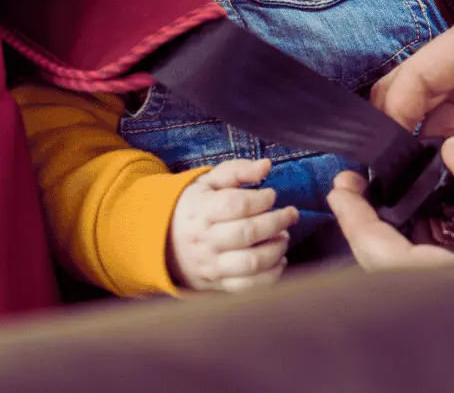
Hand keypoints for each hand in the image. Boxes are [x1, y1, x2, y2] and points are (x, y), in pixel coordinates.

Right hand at [168, 159, 298, 292]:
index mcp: (201, 211)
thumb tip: (266, 166)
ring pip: (251, 262)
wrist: (163, 243)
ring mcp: (212, 265)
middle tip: (290, 214)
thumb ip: (237, 171)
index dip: (261, 199)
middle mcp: (205, 240)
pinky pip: (248, 286)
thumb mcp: (208, 183)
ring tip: (284, 236)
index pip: (236, 205)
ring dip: (277, 249)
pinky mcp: (218, 284)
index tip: (271, 195)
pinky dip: (271, 275)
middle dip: (277, 222)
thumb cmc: (195, 208)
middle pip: (248, 233)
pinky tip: (279, 259)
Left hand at [328, 138, 453, 300]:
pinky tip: (428, 222)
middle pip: (397, 277)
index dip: (361, 224)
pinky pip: (446, 283)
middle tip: (353, 189)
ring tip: (383, 198)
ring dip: (393, 242)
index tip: (343, 188)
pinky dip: (426, 252)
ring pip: (419, 280)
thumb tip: (453, 150)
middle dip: (367, 231)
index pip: (396, 262)